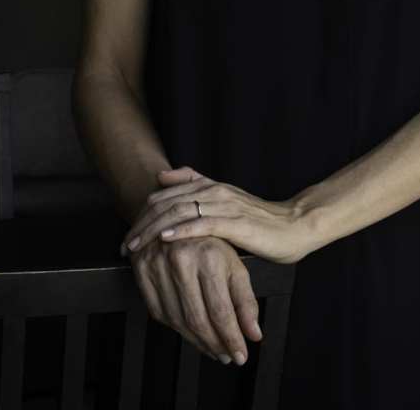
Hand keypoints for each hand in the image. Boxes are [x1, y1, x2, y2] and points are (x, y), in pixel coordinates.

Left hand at [122, 166, 316, 264]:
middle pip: (167, 203)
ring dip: (154, 230)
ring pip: (180, 212)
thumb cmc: (259, 220)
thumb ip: (197, 185)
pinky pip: (204, 224)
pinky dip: (182, 231)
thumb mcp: (225, 201)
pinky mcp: (237, 223)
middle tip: (124, 245)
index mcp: (210, 186)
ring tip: (137, 244)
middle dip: (142, 224)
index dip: (142, 214)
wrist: (295, 226)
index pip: (164, 195)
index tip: (128, 234)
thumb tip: (163, 176)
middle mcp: (215, 191)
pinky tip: (166, 240)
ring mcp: (226, 205)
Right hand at [128, 235, 262, 367]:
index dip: (231, 338)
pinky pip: (158, 312)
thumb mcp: (235, 264)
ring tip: (213, 348)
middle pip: (197, 318)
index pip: (221, 310)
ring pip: (176, 319)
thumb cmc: (213, 242)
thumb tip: (254, 335)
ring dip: (196, 341)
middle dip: (214, 344)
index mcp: (209, 256)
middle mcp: (181, 260)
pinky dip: (176, 328)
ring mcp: (157, 264)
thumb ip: (246, 300)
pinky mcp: (141, 269)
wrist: (179, 214)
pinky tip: (191, 334)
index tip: (241, 356)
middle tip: (227, 357)